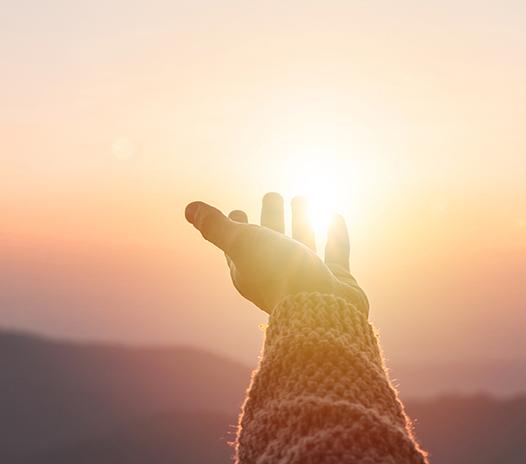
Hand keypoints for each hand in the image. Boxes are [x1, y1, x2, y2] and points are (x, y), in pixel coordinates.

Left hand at [185, 192, 366, 315]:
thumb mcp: (242, 244)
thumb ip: (217, 227)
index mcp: (251, 270)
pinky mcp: (336, 279)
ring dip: (301, 220)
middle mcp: (279, 274)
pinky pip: (336, 251)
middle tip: (273, 195)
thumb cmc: (278, 276)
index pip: (239, 245)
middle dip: (271, 217)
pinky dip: (335, 233)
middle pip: (272, 240)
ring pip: (303, 242)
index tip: (237, 210)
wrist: (321, 311)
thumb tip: (189, 208)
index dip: (236, 227)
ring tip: (302, 197)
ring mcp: (309, 276)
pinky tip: (335, 215)